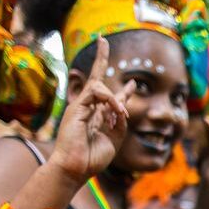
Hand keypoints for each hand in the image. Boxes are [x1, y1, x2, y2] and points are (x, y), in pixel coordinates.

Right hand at [47, 37, 131, 183]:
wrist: (75, 169)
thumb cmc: (92, 159)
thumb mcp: (114, 140)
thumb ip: (121, 122)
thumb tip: (123, 107)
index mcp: (98, 117)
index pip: (110, 98)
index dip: (124, 92)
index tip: (133, 85)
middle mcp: (88, 108)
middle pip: (96, 78)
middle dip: (100, 57)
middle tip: (102, 39)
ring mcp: (81, 106)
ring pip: (99, 85)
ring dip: (116, 99)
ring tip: (122, 116)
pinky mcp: (77, 107)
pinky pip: (96, 92)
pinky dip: (110, 101)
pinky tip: (117, 113)